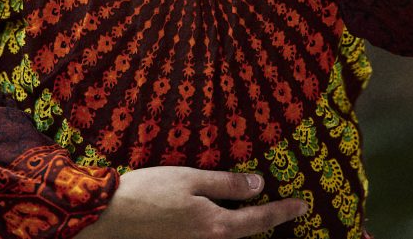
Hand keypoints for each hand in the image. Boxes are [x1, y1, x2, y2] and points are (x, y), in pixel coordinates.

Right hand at [83, 165, 307, 238]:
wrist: (110, 218)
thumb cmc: (150, 192)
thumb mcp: (192, 179)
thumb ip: (226, 184)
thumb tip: (258, 185)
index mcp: (215, 226)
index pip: (258, 220)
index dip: (282, 212)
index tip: (302, 206)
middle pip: (243, 234)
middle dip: (262, 221)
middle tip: (283, 208)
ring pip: (225, 236)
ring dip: (240, 224)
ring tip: (251, 209)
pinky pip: (208, 237)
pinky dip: (220, 228)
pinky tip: (216, 212)